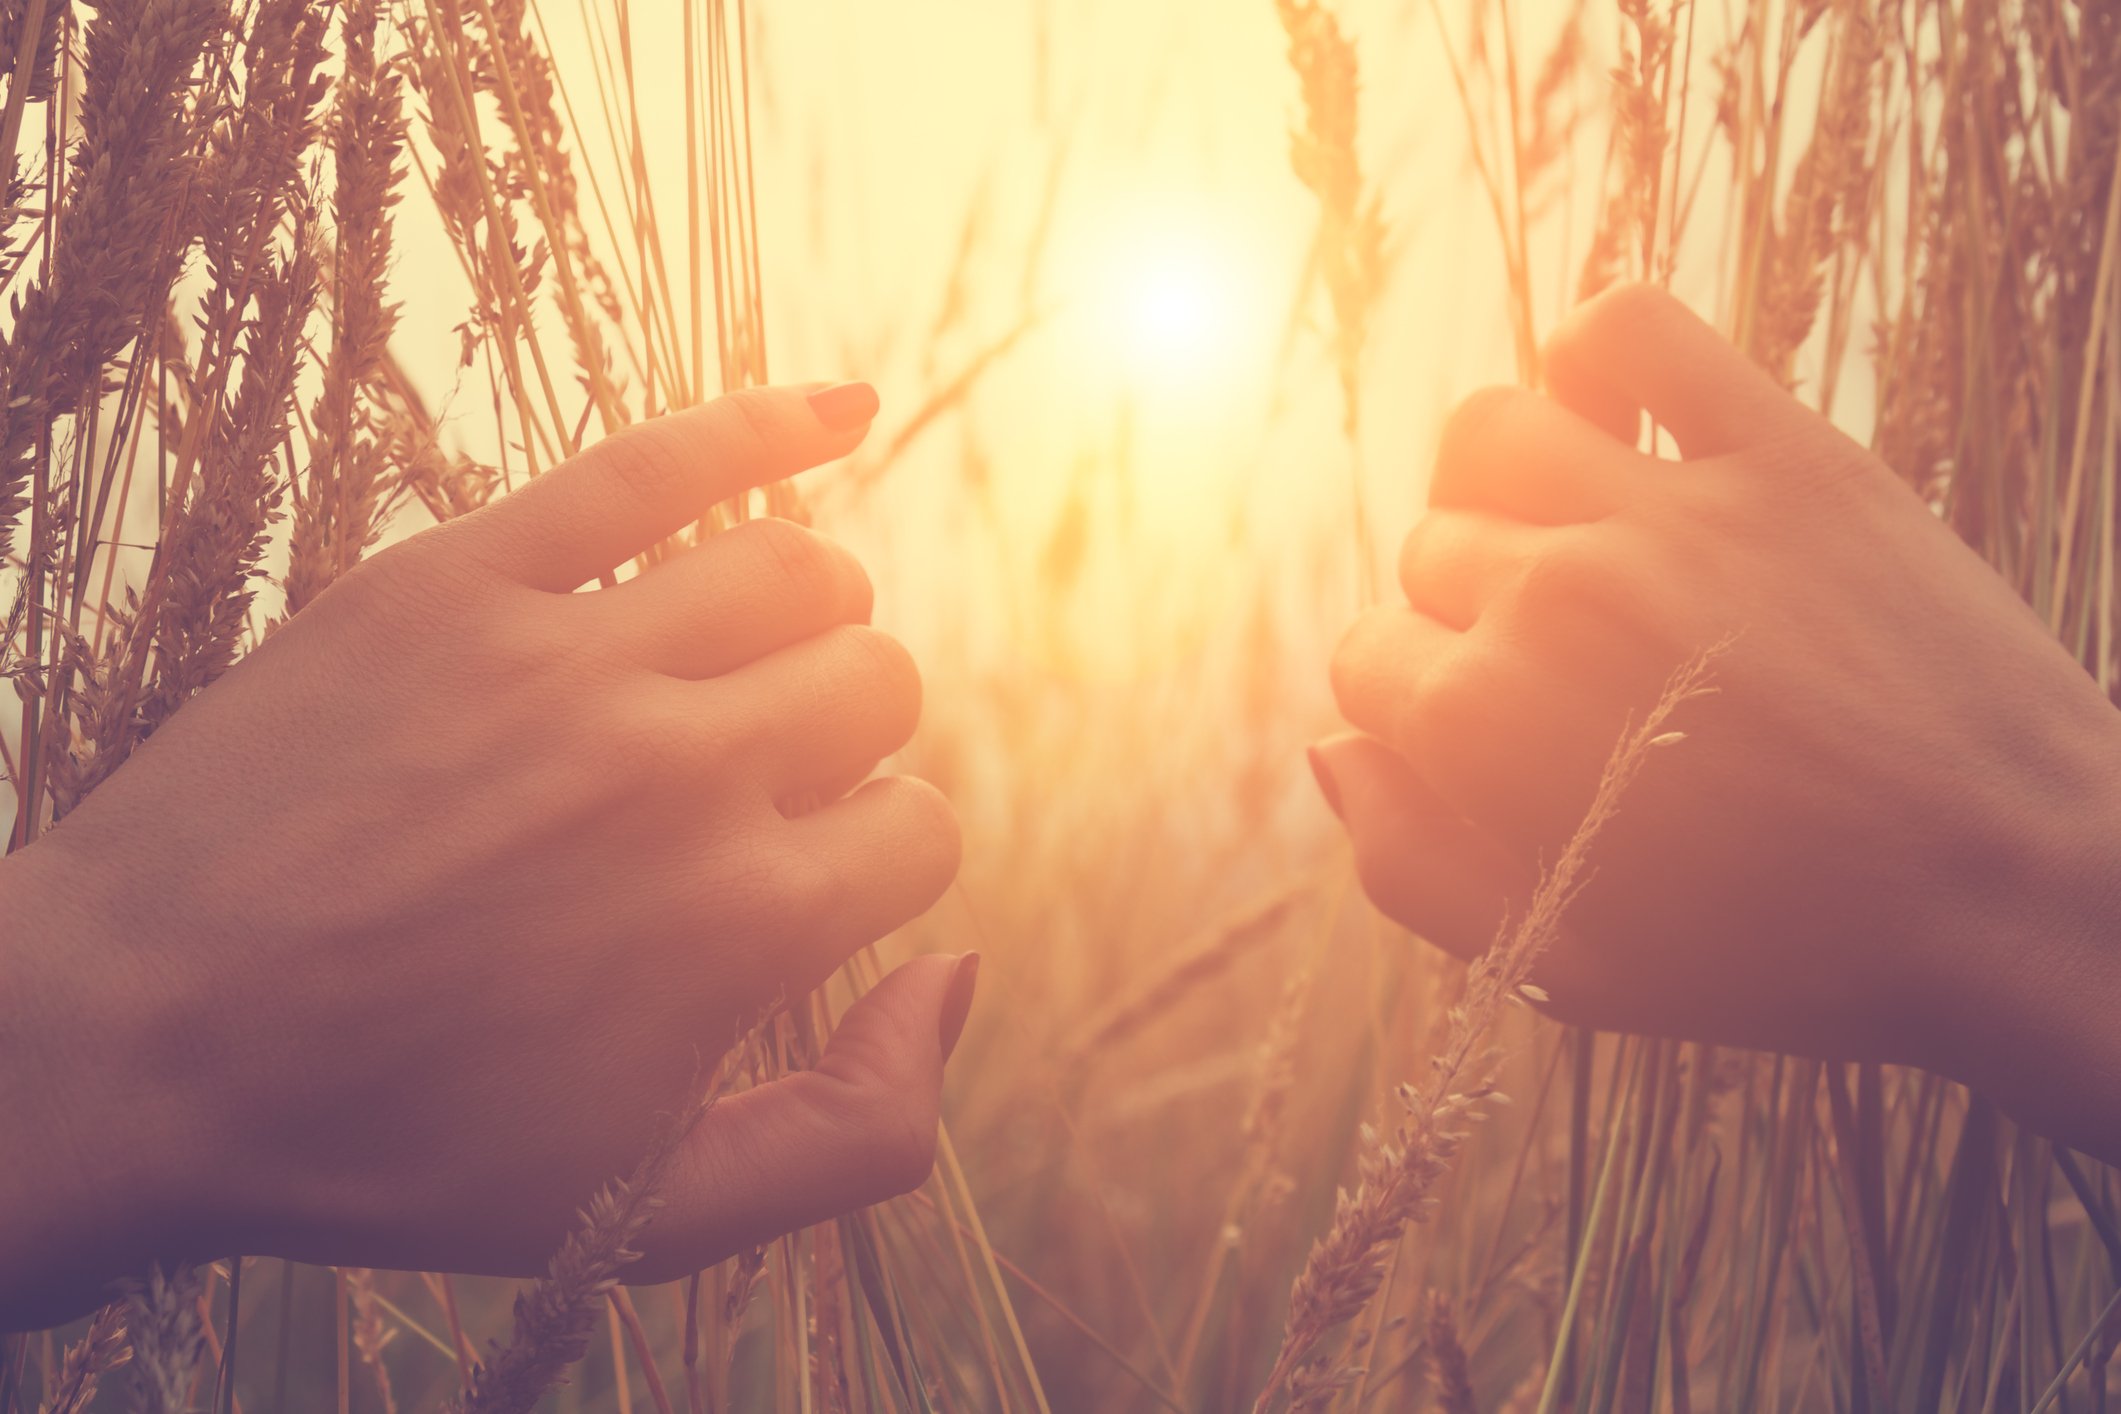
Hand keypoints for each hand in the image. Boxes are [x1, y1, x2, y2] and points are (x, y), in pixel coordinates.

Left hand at [0, 383, 972, 1329]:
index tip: (802, 881)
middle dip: (850, 737)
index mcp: (743, 920)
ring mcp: (569, 658)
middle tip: (757, 786)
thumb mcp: (649, 1218)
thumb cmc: (389, 1143)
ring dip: (816, 616)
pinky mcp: (458, 580)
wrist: (129, 1047)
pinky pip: (653, 463)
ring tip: (753, 661)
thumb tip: (961, 970)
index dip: (877, 858)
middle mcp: (683, 770)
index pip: (917, 828)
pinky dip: (772, 423)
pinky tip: (845, 405)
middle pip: (875, 686)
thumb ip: (860, 1130)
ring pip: (801, 571)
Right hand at [1314, 286, 2120, 1152]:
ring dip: (1490, 484)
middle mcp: (1554, 596)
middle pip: (1427, 554)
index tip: (1482, 732)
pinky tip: (1607, 414)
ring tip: (1555, 533)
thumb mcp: (1566, 967)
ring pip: (1486, 432)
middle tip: (1562, 674)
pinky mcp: (1784, 454)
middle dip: (1463, 614)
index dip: (1411, 701)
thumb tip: (1330, 748)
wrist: (2021, 896)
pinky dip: (1593, 350)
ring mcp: (1670, 511)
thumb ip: (1410, 867)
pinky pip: (1636, 330)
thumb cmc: (1787, 950)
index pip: (1366, 657)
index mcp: (1483, 726)